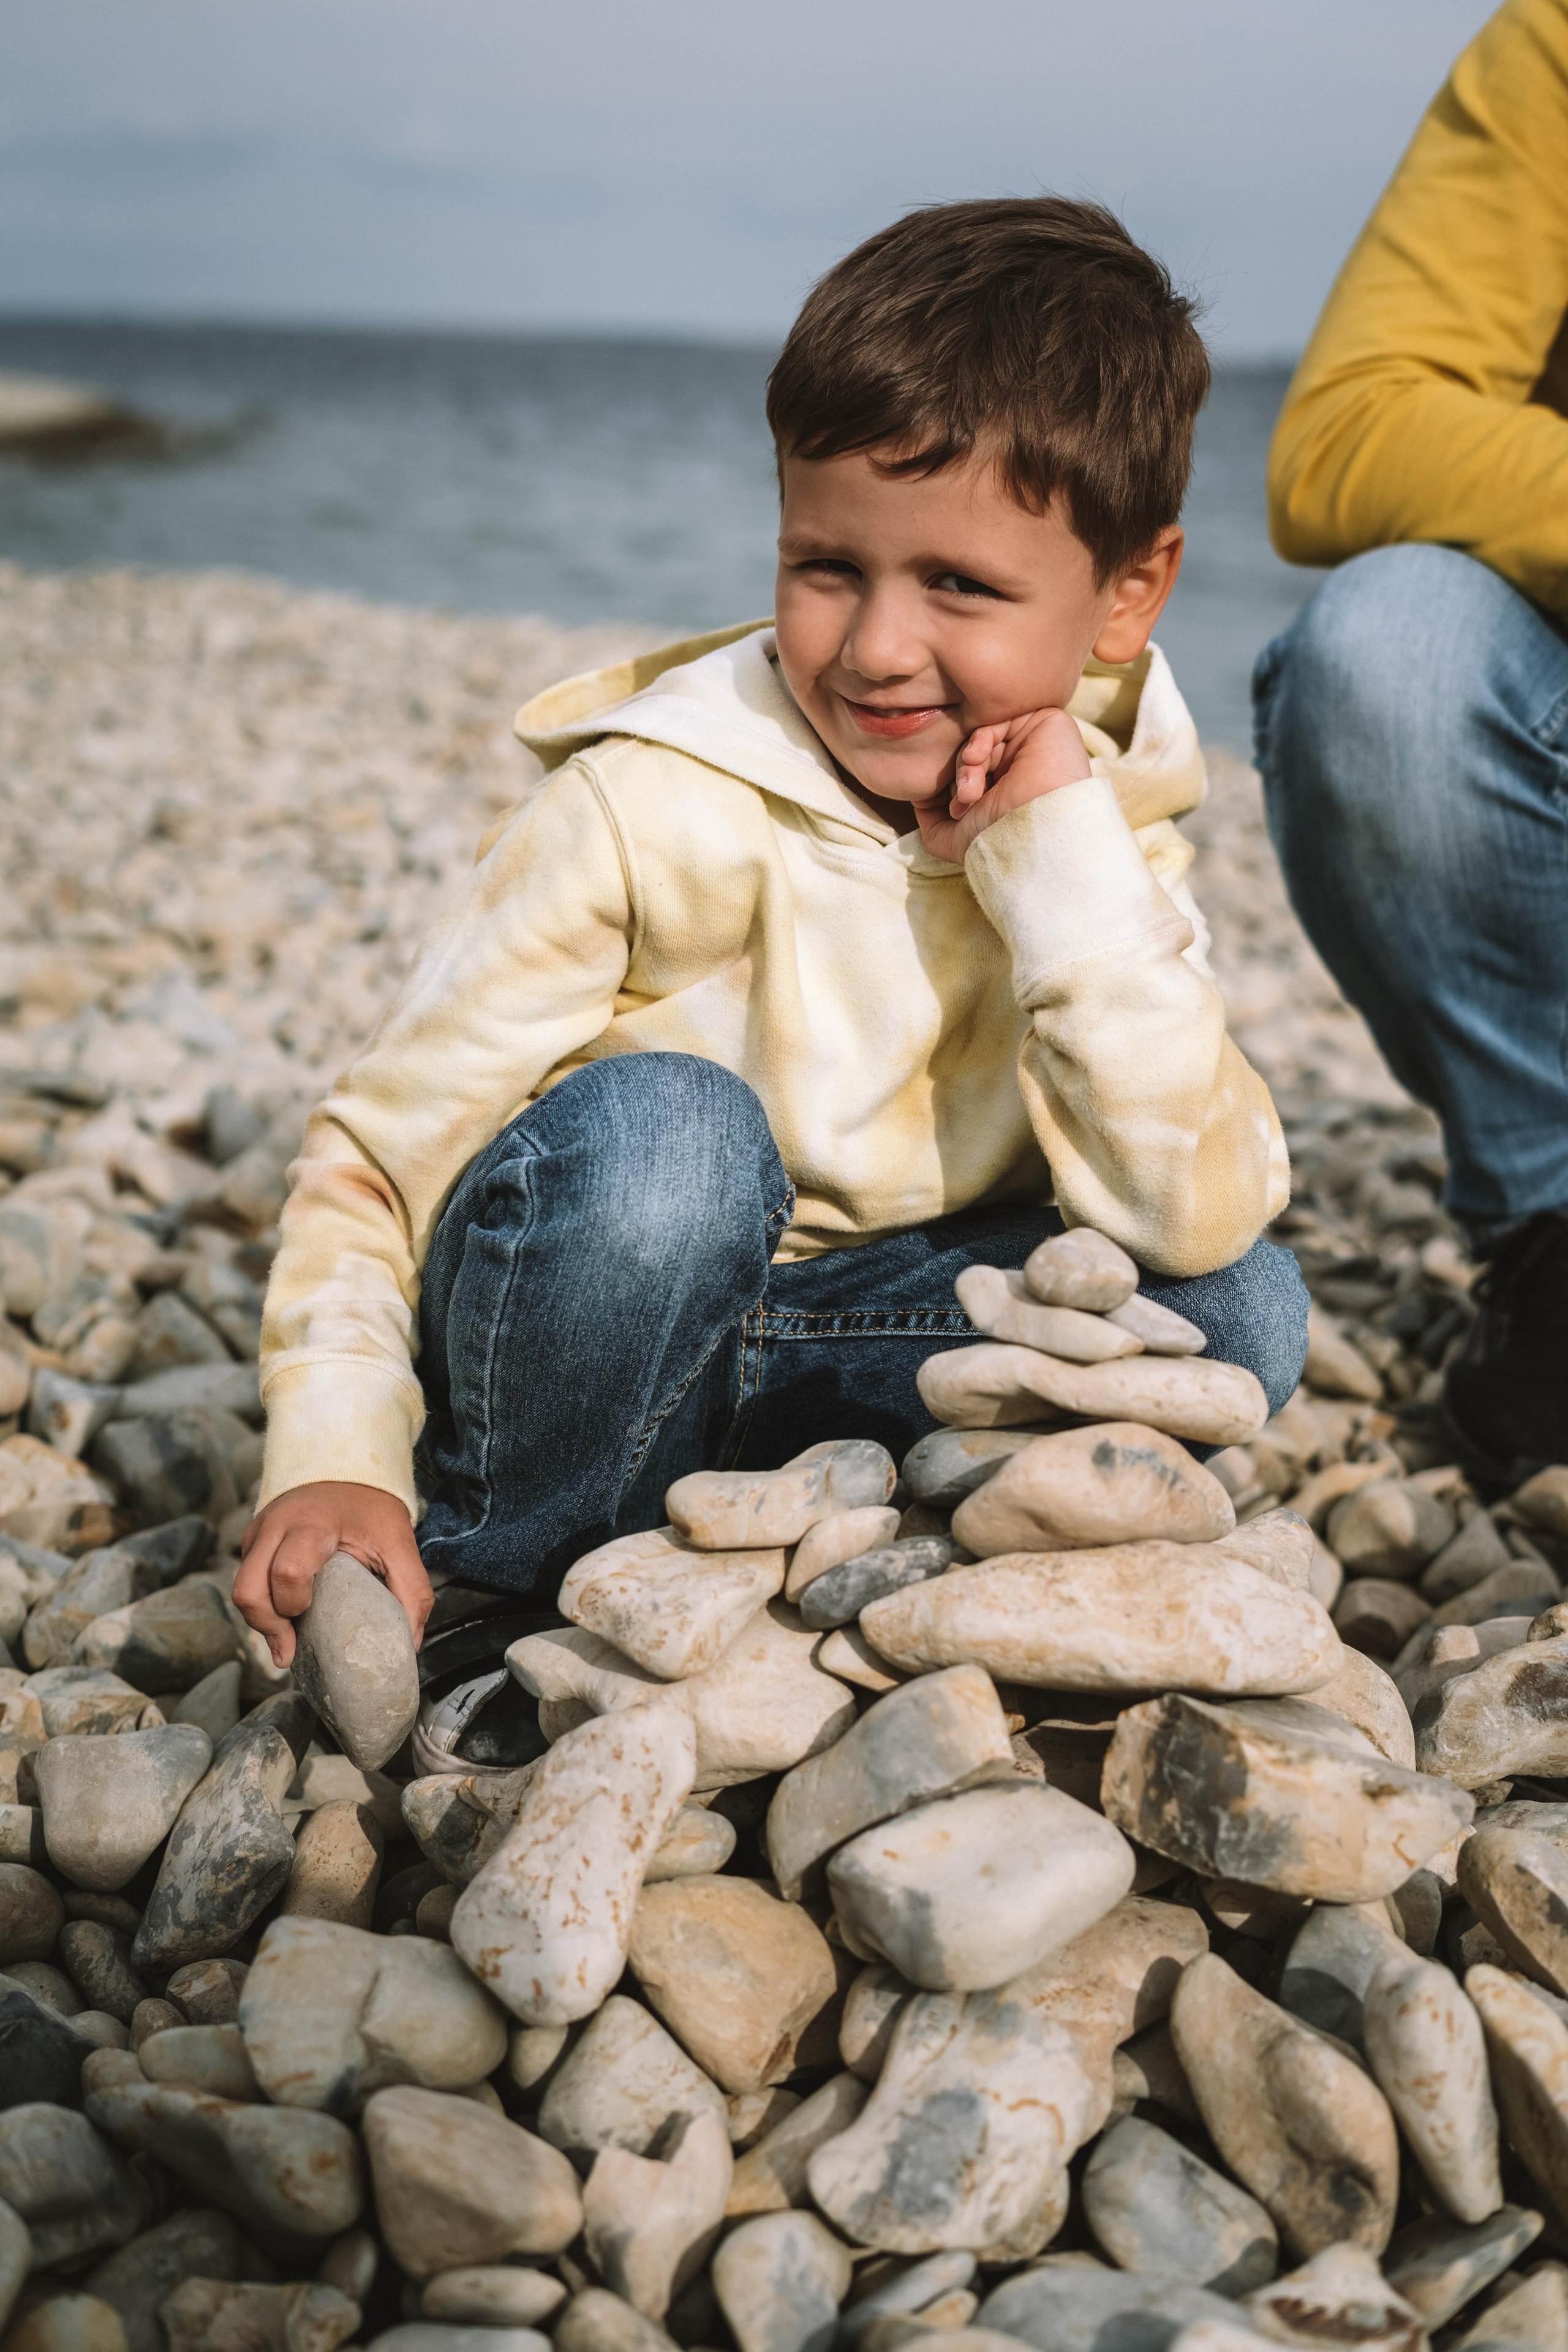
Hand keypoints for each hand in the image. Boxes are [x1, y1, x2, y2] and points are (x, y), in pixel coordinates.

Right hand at [234, 1480, 433, 1667]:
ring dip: (261, 1618)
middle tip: (291, 1644)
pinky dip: (262, 1602)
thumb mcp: (399, 1542)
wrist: (345, 1466)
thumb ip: (412, 1591)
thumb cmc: (370, 1506)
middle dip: (267, 1625)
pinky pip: (246, 1580)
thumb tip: (410, 1643)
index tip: (309, 1617)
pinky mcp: (252, 1540)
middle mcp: (276, 1526)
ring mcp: (259, 1532)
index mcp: (312, 1524)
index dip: (294, 1604)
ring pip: (241, 1589)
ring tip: (288, 1635)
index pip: (287, 1571)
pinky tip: (285, 1611)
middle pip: (247, 1590)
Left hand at [914, 707, 1090, 862]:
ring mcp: (1029, 744)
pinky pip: (997, 719)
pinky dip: (978, 740)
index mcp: (1005, 790)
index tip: (953, 810)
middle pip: (972, 754)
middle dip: (959, 778)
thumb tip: (919, 798)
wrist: (1034, 830)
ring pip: (982, 737)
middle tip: (962, 802)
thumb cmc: (997, 838)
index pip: (968, 772)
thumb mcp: (953, 840)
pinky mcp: (1042, 723)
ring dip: (967, 764)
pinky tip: (974, 760)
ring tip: (969, 792)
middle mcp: (1018, 766)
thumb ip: (932, 822)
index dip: (953, 786)